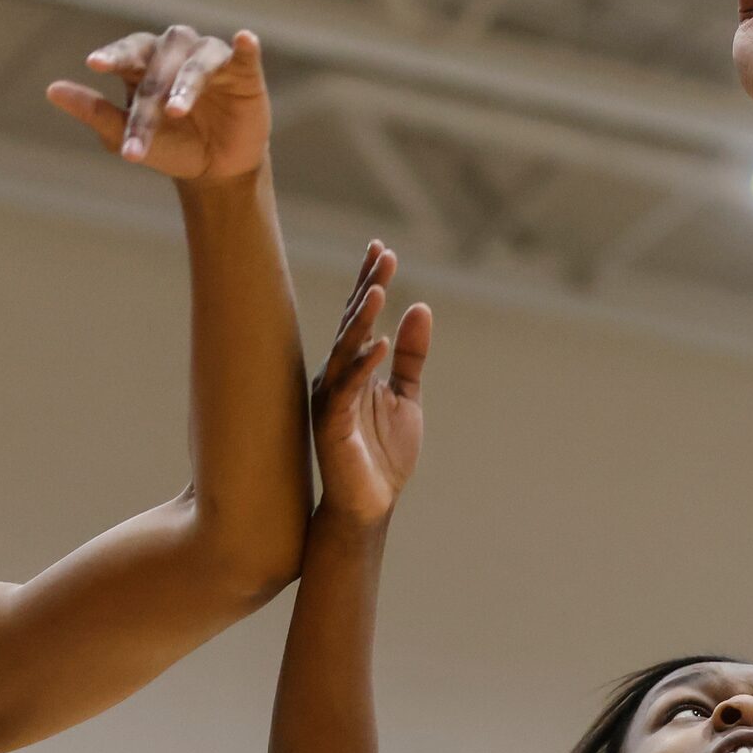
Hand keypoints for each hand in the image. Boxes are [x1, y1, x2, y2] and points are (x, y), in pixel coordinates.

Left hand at [47, 25, 269, 182]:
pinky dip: (245, 47)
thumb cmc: (170, 146)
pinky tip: (244, 40)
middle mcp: (177, 52)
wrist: (215, 172)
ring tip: (174, 112)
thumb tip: (52, 90)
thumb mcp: (127, 136)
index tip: (95, 65)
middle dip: (148, 100)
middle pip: (160, 66)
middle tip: (138, 134)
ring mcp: (211, 59)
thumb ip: (94, 112)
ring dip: (185, 84)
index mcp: (145, 60)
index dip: (113, 56)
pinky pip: (245, 55)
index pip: (127, 52)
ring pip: (196, 62)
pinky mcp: (245, 72)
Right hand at [309, 241, 432, 526]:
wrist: (370, 504)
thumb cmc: (384, 454)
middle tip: (385, 255)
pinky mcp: (332, 424)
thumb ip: (411, 355)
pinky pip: (347, 389)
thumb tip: (420, 307)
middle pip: (351, 324)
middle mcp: (337, 376)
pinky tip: (381, 343)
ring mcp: (332, 398)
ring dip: (362, 319)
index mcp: (353, 368)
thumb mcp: (406, 396)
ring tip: (380, 288)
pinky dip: (364, 366)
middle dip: (368, 288)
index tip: (383, 248)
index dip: (370, 282)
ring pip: (345, 350)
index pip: (360, 317)